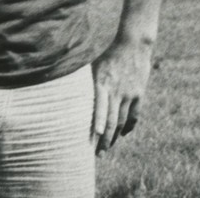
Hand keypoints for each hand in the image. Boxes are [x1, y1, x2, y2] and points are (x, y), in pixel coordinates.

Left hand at [90, 37, 152, 154]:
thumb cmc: (108, 55)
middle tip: (99, 155)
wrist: (135, 44)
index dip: (97, 123)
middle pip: (111, 121)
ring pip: (122, 120)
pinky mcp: (139, 93)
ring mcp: (130, 93)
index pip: (101, 108)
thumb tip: (60, 92)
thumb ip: (81, 82)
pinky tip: (124, 133)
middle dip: (105, 140)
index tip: (93, 138)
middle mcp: (117, 92)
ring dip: (115, 136)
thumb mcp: (92, 67)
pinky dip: (129, 126)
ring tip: (108, 147)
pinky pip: (135, 114)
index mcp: (102, 84)